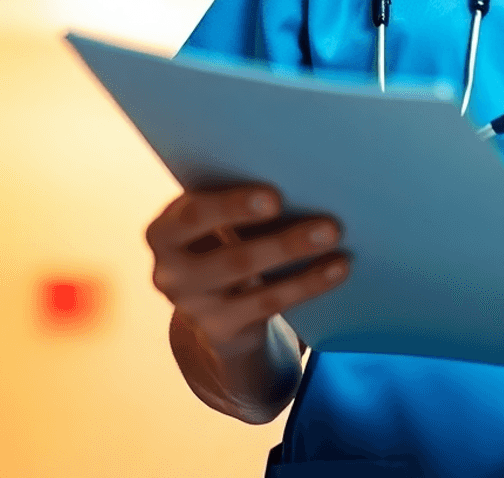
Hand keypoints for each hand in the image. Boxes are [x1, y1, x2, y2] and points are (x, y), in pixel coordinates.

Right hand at [146, 184, 349, 357]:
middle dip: (282, 242)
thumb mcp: (216, 217)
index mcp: (165, 230)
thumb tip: (301, 174)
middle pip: (230, 257)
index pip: (193, 215)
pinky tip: (337, 268)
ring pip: (252, 282)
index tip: (276, 198)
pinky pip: (267, 305)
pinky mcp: (220, 329)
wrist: (213, 301)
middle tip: (330, 226)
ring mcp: (194, 305)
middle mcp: (170, 271)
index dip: (233, 206)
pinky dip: (307, 284)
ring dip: (300, 261)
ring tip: (336, 239)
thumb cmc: (224, 234)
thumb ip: (237, 200)